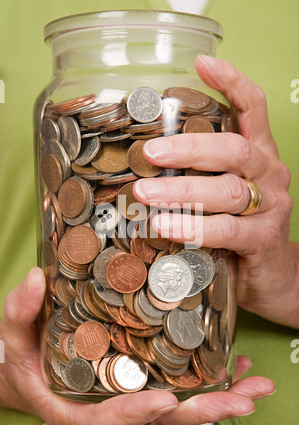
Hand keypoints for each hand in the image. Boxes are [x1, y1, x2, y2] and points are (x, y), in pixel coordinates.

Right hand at [0, 268, 273, 424]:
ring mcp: (129, 394)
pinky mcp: (140, 379)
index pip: (108, 418)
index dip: (136, 413)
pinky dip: (207, 378)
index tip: (165, 402)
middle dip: (202, 411)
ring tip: (252, 383)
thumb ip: (20, 311)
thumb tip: (34, 279)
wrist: (32, 364)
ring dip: (217, 396)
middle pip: (159, 417)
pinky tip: (233, 365)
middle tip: (241, 399)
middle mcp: (110, 406)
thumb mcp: (14, 335)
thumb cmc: (23, 355)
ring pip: (177, 404)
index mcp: (76, 407)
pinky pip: (177, 385)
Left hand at [133, 55, 298, 328]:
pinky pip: (228, 230)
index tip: (202, 64)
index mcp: (258, 155)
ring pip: (227, 190)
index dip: (232, 83)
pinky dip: (194, 227)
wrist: (276, 276)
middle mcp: (269, 174)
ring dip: (182, 191)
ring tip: (145, 194)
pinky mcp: (263, 241)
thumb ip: (200, 175)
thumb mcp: (224, 195)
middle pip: (233, 149)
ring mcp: (270, 207)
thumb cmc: (240, 229)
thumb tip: (142, 165)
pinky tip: (166, 227)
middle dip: (189, 147)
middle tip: (149, 153)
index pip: (253, 108)